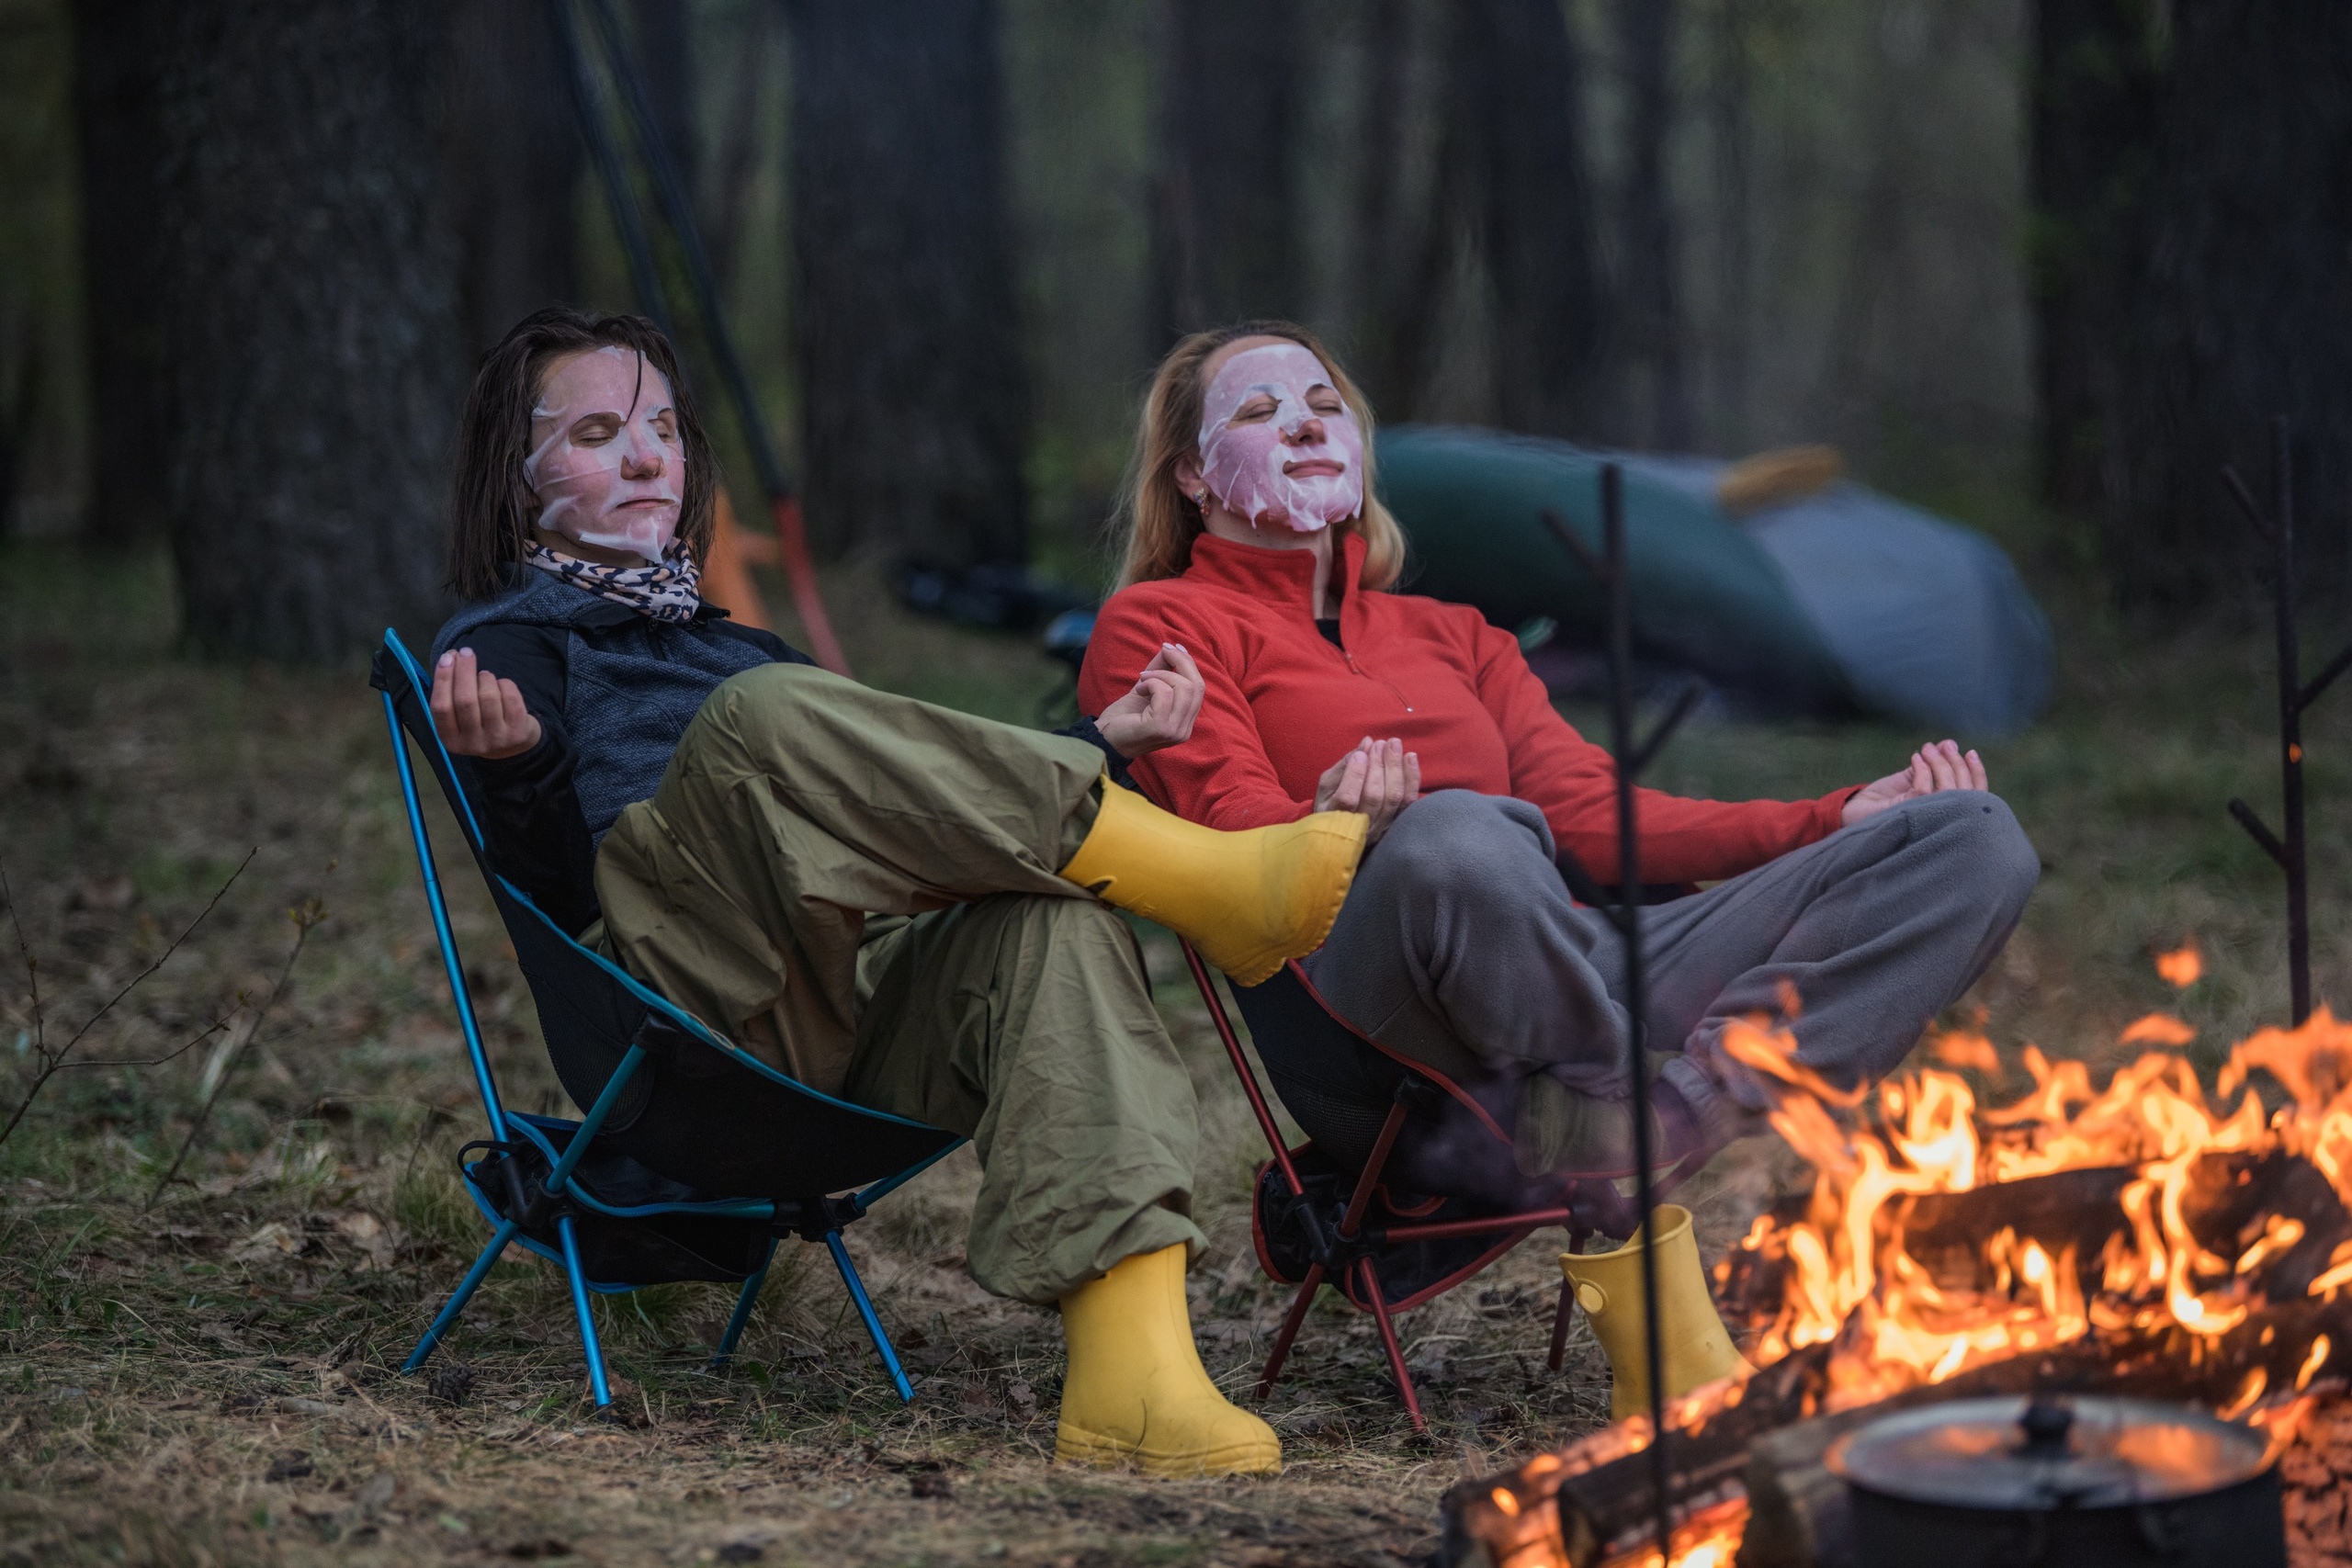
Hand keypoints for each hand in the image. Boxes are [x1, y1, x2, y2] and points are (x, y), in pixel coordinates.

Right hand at [430, 647, 542, 759]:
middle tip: (467, 652)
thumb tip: (451, 656)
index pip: (441, 707)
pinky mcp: (518, 732)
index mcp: (450, 739)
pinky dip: (505, 684)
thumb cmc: (479, 722)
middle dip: (465, 670)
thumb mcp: (460, 716)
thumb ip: (451, 690)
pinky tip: (501, 685)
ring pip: (488, 697)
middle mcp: (472, 743)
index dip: (443, 679)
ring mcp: (496, 740)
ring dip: (486, 678)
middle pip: (465, 700)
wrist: (513, 746)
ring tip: (485, 676)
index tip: (447, 657)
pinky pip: (510, 698)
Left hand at [1094, 642, 1204, 757]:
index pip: (1199, 688)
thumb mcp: (1146, 688)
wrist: (1103, 739)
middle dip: (1180, 662)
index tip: (1173, 647)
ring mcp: (1174, 731)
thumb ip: (1161, 670)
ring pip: (1183, 688)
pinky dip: (1151, 684)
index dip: (1188, 664)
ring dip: (1160, 675)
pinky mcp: (1160, 728)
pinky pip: (1164, 693)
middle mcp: (1184, 730)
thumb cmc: (1123, 717)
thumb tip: (1172, 647)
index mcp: (1185, 722)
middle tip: (1162, 651)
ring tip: (1143, 679)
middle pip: (1197, 686)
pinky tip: (1139, 690)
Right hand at [1313, 736, 1419, 843]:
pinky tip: (1410, 757)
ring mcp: (1381, 828)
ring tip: (1394, 744)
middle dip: (1378, 765)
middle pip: (1374, 796)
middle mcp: (1359, 828)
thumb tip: (1366, 743)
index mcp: (1334, 818)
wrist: (1345, 831)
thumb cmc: (1332, 802)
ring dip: (1395, 767)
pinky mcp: (1397, 823)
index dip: (1355, 775)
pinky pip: (1409, 801)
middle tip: (1380, 744)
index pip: (1347, 799)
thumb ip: (1345, 764)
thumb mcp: (1328, 785)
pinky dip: (1412, 778)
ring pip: (1394, 797)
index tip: (1361, 753)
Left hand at [1841, 738, 1988, 826]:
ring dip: (1940, 764)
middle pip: (1967, 794)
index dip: (1976, 774)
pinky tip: (1916, 758)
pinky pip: (1923, 790)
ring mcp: (1927, 822)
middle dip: (1958, 764)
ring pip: (1947, 791)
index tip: (1970, 752)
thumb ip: (1933, 766)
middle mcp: (1942, 823)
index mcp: (1947, 815)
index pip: (1975, 798)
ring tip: (1928, 749)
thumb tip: (1950, 743)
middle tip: (1947, 745)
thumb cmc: (1886, 800)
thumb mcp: (1913, 779)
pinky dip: (1922, 770)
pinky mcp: (1908, 816)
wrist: (1854, 811)